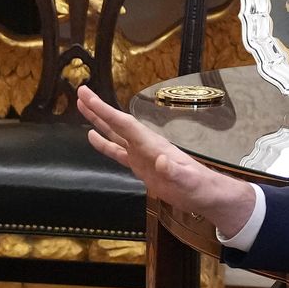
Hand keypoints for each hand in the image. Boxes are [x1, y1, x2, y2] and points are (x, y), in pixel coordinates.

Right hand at [75, 85, 255, 235]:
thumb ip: (175, 171)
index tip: (87, 96)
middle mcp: (144, 145)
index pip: (123, 124)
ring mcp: (141, 155)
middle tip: (81, 92)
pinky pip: (117, 152)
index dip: (104, 111)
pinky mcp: (140, 166)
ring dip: (98, 121)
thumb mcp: (189, 181)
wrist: (207, 195)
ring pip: (114, 134)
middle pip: (116, 123)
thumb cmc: (200, 187)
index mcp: (152, 145)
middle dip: (98, 108)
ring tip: (81, 107)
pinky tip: (92, 137)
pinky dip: (103, 144)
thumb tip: (161, 160)